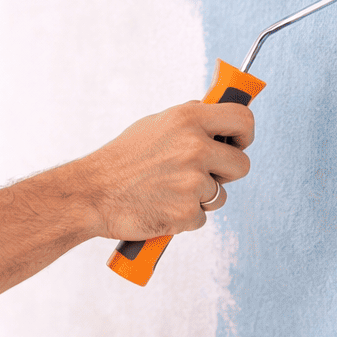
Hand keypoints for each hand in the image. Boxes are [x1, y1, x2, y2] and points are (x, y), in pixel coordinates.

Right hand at [81, 101, 252, 241]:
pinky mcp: (186, 212)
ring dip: (201, 198)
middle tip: (203, 175)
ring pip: (221, 195)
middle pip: (242, 164)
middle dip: (227, 173)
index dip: (245, 134)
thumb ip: (191, 122)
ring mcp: (192, 182)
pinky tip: (160, 207)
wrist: (91, 194)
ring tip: (168, 191)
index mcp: (188, 119)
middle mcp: (194, 147)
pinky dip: (184, 217)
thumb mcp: (156, 125)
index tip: (237, 144)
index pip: (242, 118)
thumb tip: (223, 118)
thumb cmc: (122, 160)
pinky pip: (201, 217)